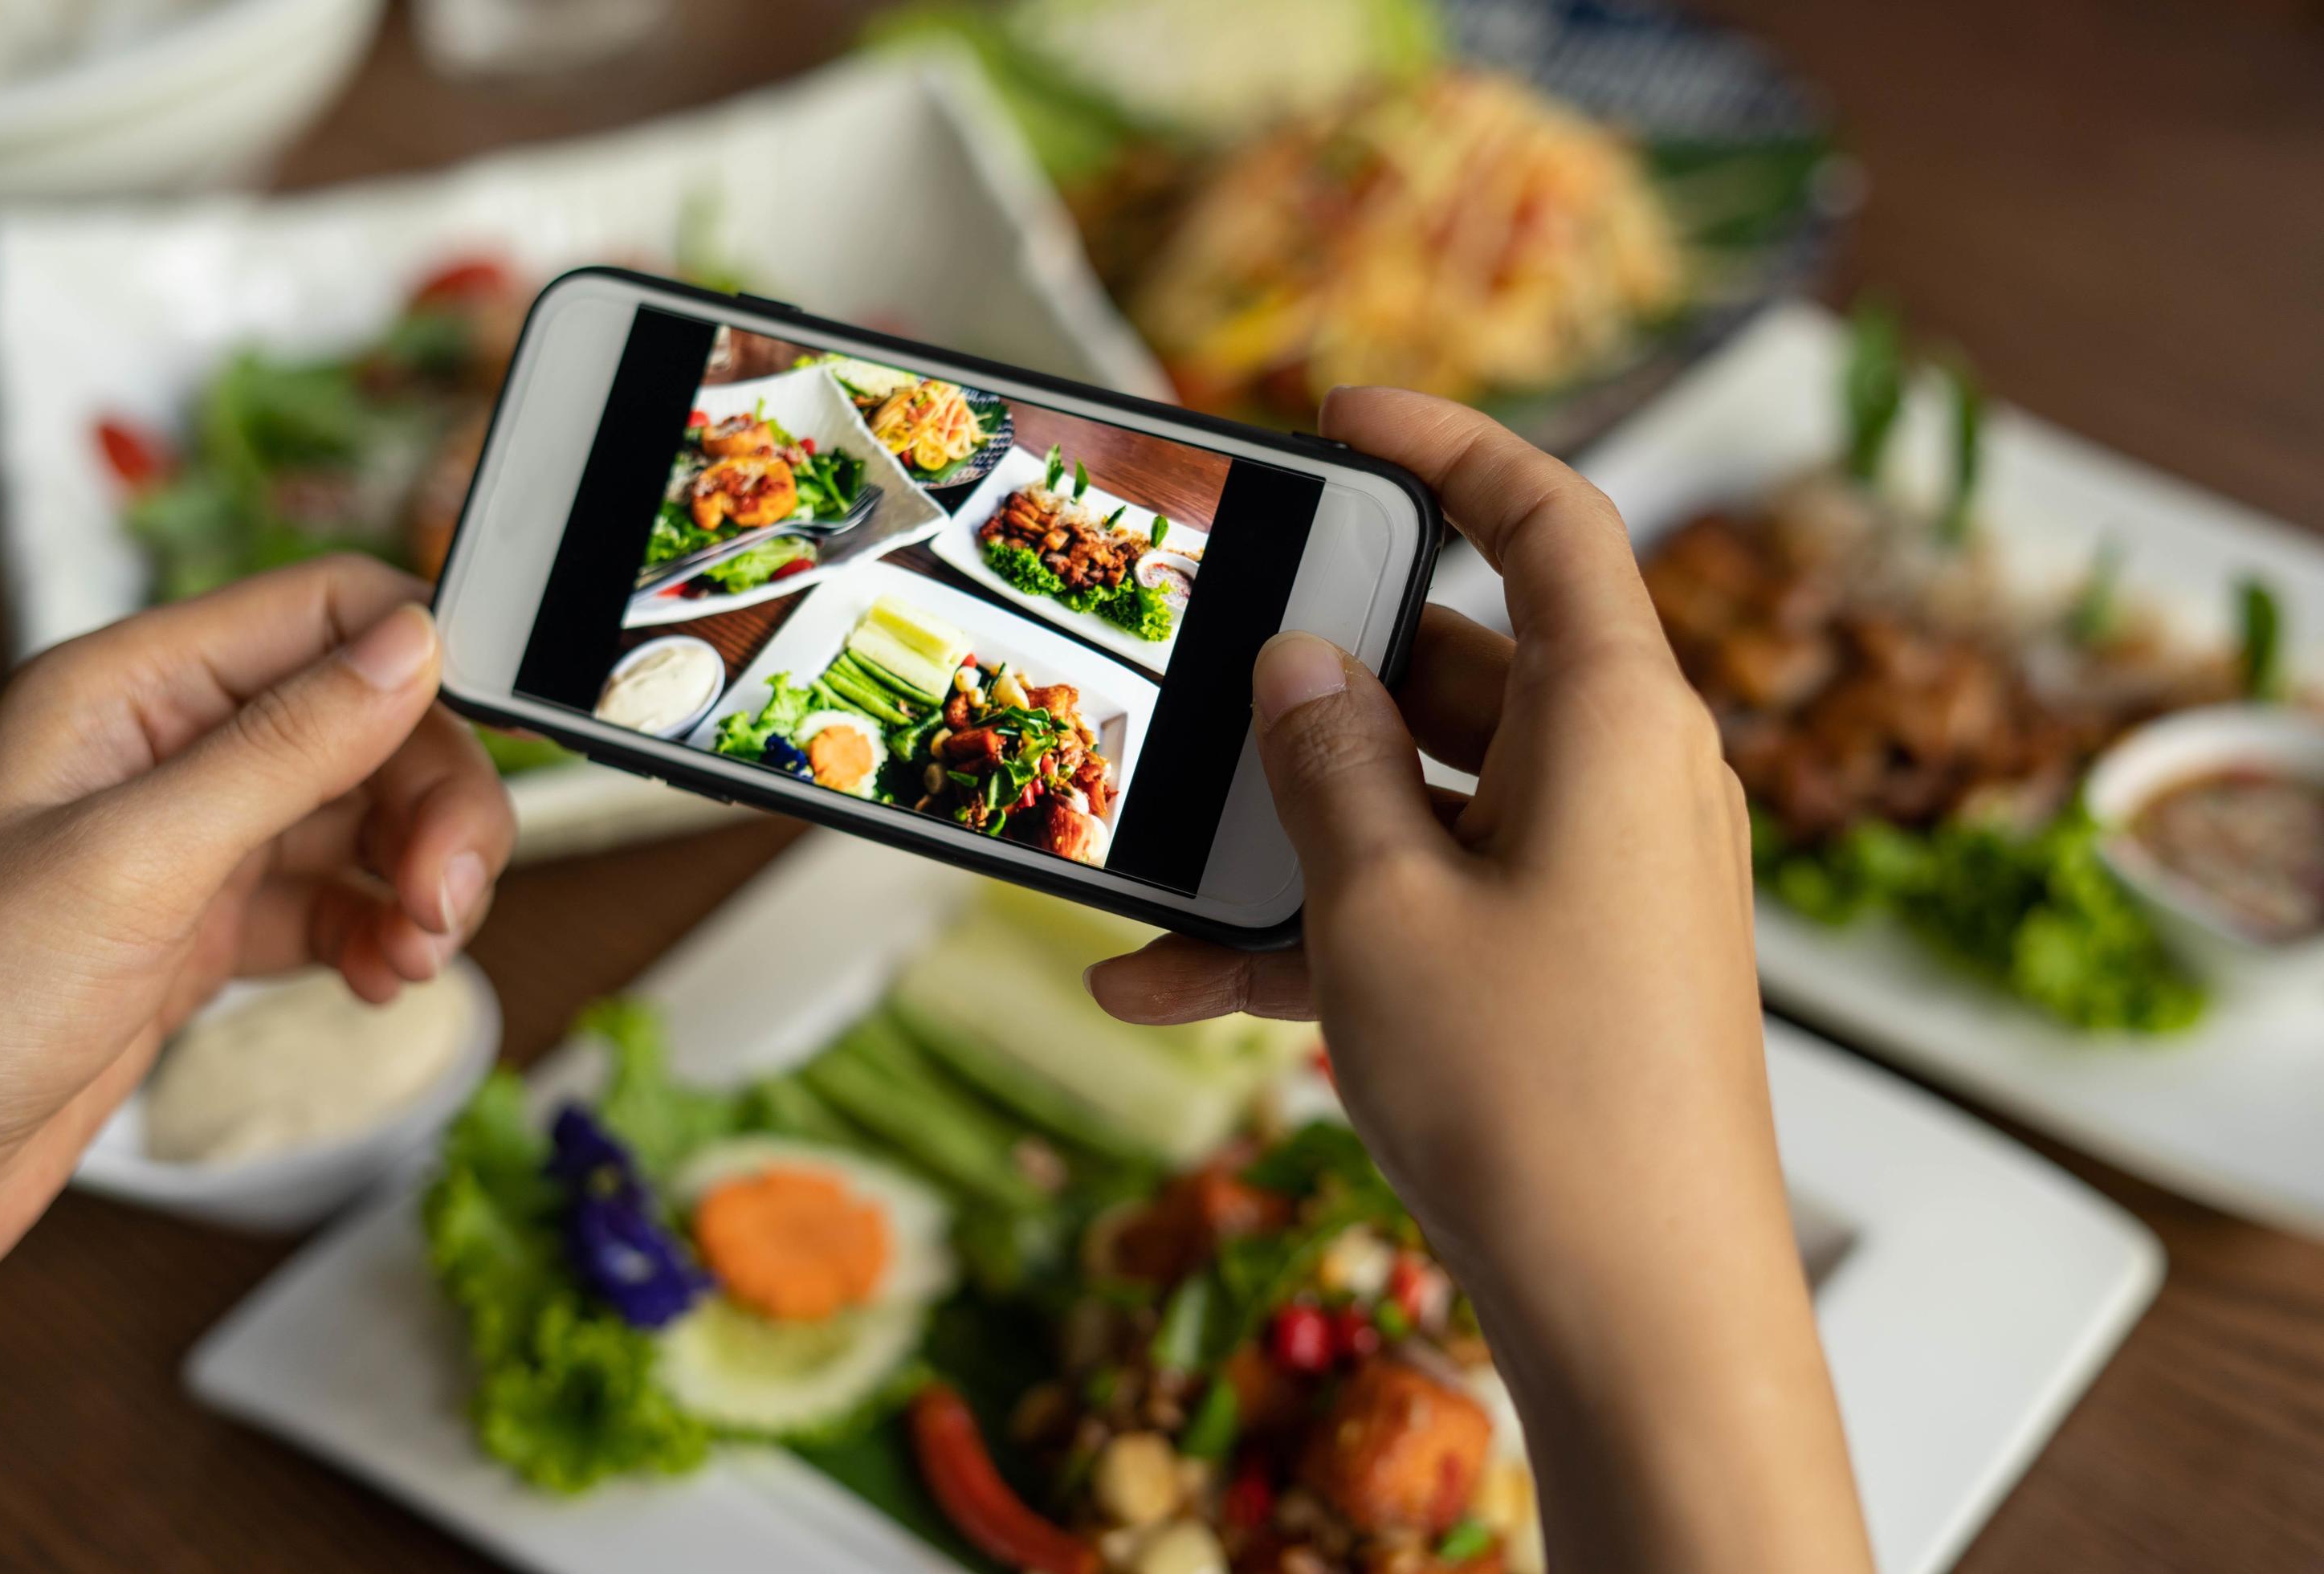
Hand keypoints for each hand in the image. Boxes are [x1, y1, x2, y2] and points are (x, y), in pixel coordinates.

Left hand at [0, 557, 513, 1283]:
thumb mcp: (135, 862)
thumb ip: (285, 749)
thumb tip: (413, 647)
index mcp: (134, 692)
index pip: (328, 615)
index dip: (428, 661)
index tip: (500, 738)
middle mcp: (170, 752)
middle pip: (373, 727)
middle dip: (437, 807)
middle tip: (452, 895)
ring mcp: (192, 844)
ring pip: (368, 822)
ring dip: (423, 882)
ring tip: (423, 951)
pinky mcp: (204, 931)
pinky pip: (337, 906)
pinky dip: (383, 938)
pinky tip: (386, 979)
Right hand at [1088, 389, 1869, 1571]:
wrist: (1642, 1309)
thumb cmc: (1538, 1093)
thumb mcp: (1382, 906)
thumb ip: (1326, 765)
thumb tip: (1299, 669)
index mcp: (1619, 717)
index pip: (1548, 520)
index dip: (1450, 445)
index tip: (1348, 417)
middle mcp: (1628, 779)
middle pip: (1464, 667)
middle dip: (1323, 681)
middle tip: (1210, 679)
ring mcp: (1604, 877)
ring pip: (1430, 801)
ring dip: (1296, 836)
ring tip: (1159, 879)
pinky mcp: (1572, 964)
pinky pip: (1439, 902)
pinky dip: (1330, 929)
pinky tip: (1178, 980)